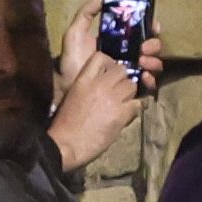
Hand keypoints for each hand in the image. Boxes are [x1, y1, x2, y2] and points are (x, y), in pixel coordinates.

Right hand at [49, 50, 146, 174]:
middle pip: (122, 70)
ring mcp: (111, 98)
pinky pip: (137, 104)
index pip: (100, 56)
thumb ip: (88, 87)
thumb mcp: (73, 96)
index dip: (109, 63)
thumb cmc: (65, 124)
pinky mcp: (120, 113)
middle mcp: (99, 84)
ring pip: (132, 86)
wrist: (65, 145)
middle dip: (122, 80)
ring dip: (129, 95)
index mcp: (83, 79)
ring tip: (123, 105)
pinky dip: (133, 110)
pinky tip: (126, 116)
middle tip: (119, 92)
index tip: (109, 74)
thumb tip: (104, 85)